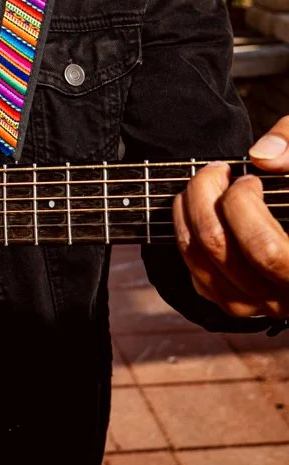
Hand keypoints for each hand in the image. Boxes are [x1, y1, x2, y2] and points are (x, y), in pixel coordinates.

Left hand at [173, 117, 288, 317]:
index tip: (249, 179)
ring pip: (200, 264)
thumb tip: (261, 158)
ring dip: (186, 213)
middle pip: (218, 247)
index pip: (264, 248)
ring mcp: (259, 306)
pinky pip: (197, 277)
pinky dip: (186, 237)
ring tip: (201, 185)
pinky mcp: (238, 304)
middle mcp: (285, 297)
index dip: (243, 203)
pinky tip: (196, 211)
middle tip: (215, 171)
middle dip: (203, 195)